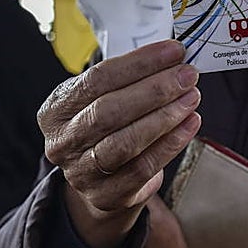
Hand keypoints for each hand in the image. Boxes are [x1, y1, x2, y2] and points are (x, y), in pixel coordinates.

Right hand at [39, 39, 201, 247]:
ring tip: (191, 97)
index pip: (97, 79)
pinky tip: (190, 124)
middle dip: (155, 90)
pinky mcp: (107, 195)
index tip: (173, 51)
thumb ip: (129, 79)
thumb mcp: (102, 99)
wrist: (100, 181)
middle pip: (109, 111)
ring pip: (126, 142)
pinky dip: (171, 143)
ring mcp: (82, 172)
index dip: (138, 63)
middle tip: (186, 75)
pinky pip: (144, 168)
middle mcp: (62, 142)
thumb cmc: (105, 129)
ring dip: (165, 116)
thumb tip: (172, 60)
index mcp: (56, 109)